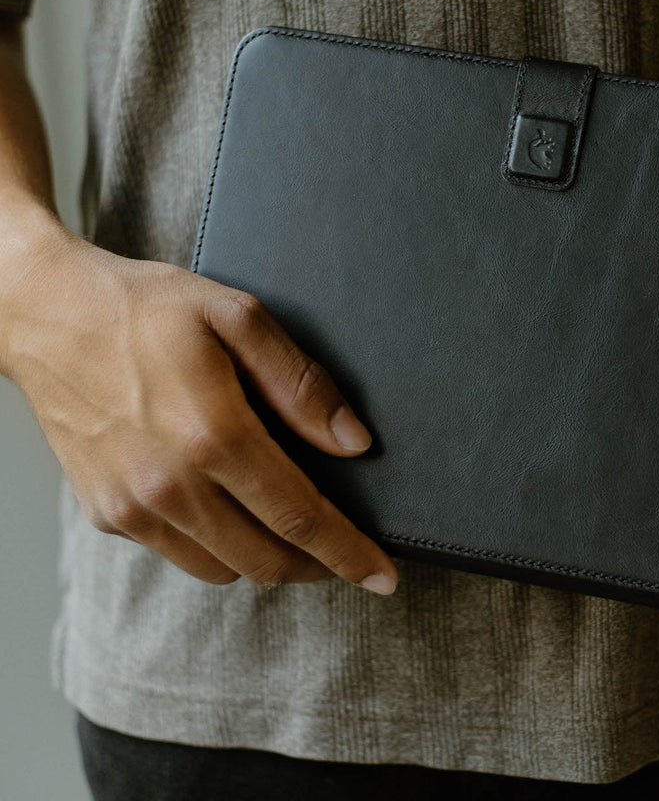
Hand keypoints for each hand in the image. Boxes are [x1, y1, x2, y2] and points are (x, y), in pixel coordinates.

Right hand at [1, 221, 398, 593]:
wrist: (46, 314)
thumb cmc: (146, 308)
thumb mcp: (238, 318)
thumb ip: (301, 385)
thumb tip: (354, 443)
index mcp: (212, 434)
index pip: (299, 517)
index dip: (349, 552)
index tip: (384, 577)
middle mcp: (168, 485)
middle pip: (266, 560)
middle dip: (318, 565)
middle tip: (348, 550)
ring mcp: (131, 507)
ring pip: (224, 569)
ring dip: (270, 560)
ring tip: (294, 528)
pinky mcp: (106, 515)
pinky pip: (180, 553)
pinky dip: (219, 545)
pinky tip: (232, 507)